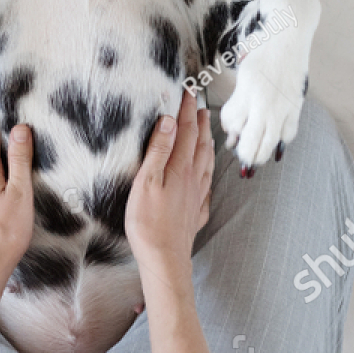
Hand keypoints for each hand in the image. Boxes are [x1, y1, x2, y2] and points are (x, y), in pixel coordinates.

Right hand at [125, 90, 213, 290]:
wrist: (164, 260)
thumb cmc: (148, 223)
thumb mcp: (146, 182)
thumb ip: (159, 151)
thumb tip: (170, 122)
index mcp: (180, 169)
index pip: (185, 132)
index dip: (186, 111)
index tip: (188, 92)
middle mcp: (192, 180)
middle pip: (199, 145)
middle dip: (199, 124)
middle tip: (200, 107)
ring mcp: (196, 197)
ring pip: (206, 164)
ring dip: (207, 144)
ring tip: (207, 133)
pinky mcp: (195, 213)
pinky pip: (205, 186)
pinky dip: (207, 173)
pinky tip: (205, 176)